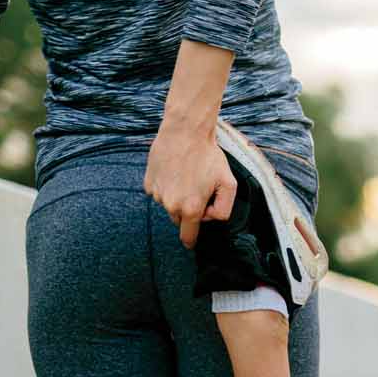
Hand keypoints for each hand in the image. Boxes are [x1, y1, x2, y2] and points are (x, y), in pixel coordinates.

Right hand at [145, 119, 234, 247]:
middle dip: (189, 211)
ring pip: (169, 205)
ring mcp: (157, 194)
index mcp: (191, 209)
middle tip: (199, 189)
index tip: (190, 243)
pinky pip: (159, 192)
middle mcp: (171, 205)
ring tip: (187, 176)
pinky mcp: (148, 182)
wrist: (185, 132)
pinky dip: (167, 186)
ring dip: (178, 197)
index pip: (188, 236)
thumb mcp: (229, 184)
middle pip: (180, 219)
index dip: (191, 241)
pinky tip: (175, 172)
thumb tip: (210, 217)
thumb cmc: (209, 157)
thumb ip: (224, 209)